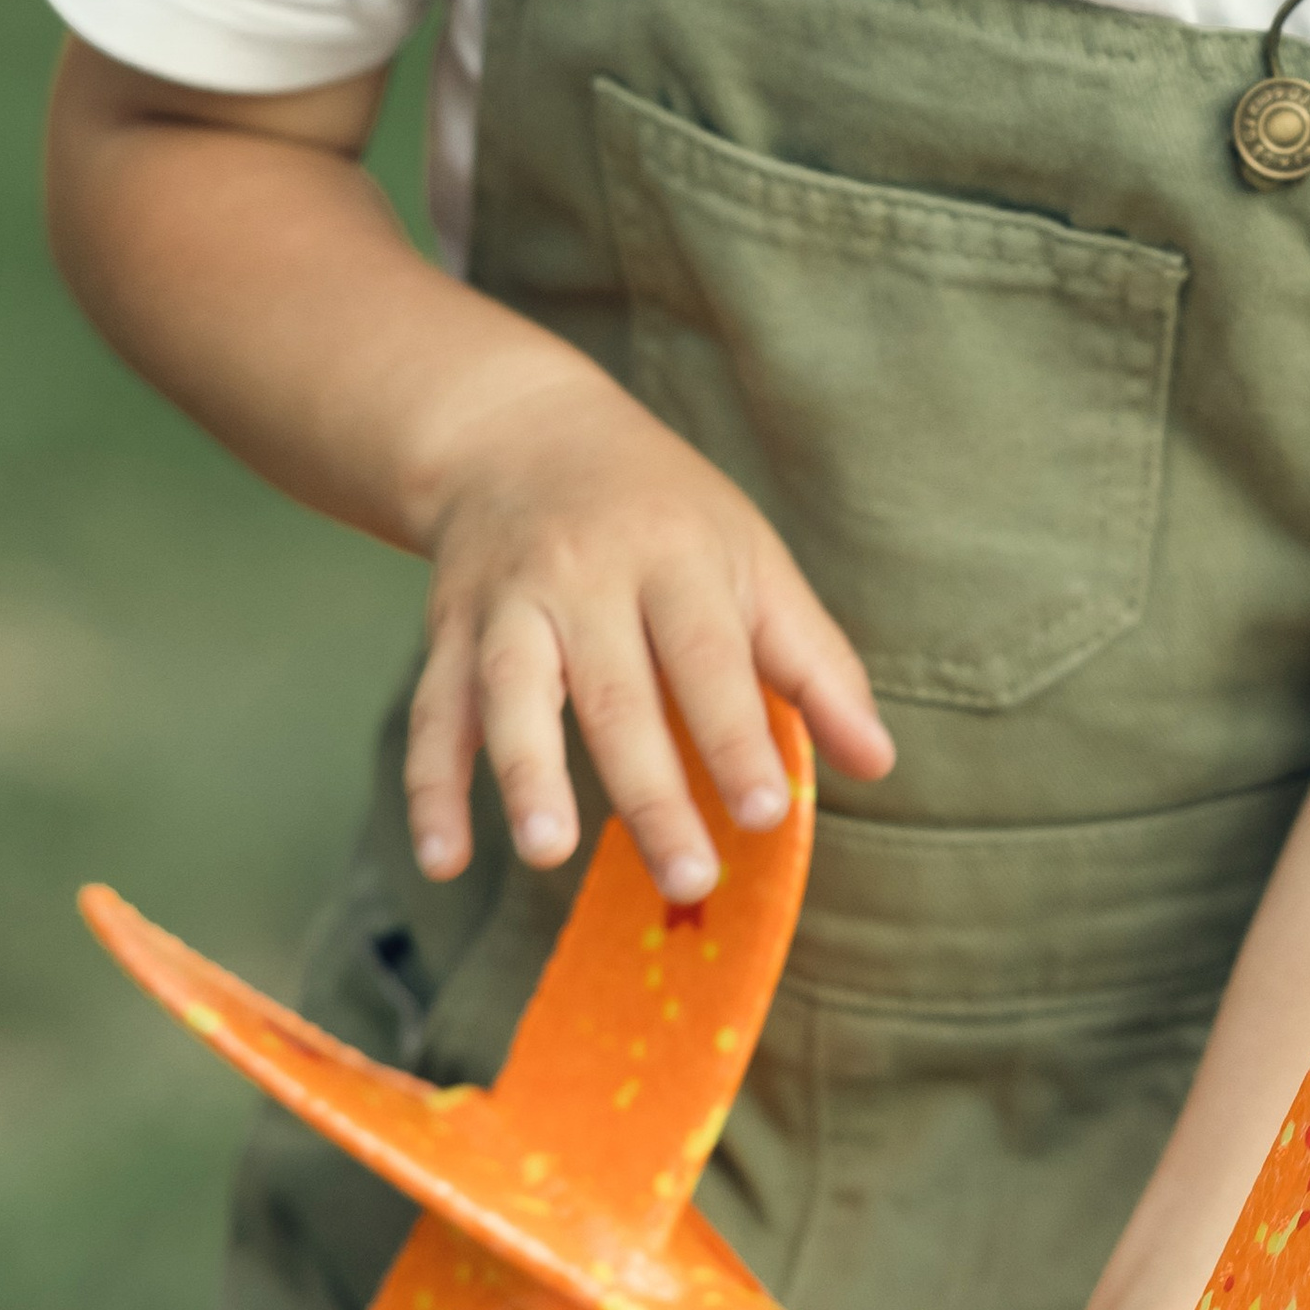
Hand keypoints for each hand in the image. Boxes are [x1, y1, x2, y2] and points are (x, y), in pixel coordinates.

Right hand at [402, 345, 893, 901]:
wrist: (521, 432)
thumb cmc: (662, 511)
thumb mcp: (749, 556)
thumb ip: (812, 661)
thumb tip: (878, 762)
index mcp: (673, 555)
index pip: (709, 656)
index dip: (737, 736)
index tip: (768, 812)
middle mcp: (584, 575)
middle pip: (615, 690)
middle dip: (650, 789)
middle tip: (688, 876)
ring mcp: (508, 603)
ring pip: (511, 692)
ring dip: (525, 774)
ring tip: (548, 850)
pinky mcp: (450, 632)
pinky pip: (435, 712)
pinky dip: (431, 786)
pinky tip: (444, 858)